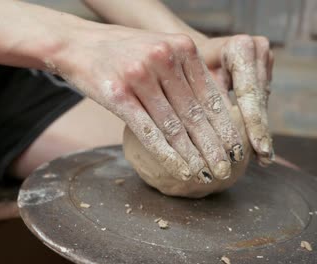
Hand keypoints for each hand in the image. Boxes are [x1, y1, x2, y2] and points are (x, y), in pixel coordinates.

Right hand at [57, 25, 245, 182]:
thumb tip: (213, 107)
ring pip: (174, 125)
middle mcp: (163, 58)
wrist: (78, 43)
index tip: (237, 148)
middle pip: (195, 113)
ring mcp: (140, 76)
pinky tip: (180, 169)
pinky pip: (148, 131)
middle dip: (214, 146)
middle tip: (226, 169)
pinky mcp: (118, 95)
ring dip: (193, 155)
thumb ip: (184, 73)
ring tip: (206, 174)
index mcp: (181, 47)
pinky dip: (167, 154)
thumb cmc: (123, 52)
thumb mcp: (159, 50)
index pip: (210, 95)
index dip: (226, 125)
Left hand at [193, 34, 274, 165]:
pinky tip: (259, 149)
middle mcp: (256, 48)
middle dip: (259, 130)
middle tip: (264, 158)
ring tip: (264, 159)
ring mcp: (263, 57)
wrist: (185, 53)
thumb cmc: (180, 69)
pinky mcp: (263, 68)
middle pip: (258, 97)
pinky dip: (256, 123)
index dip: (252, 121)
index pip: (248, 90)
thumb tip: (209, 140)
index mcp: (239, 47)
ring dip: (261, 130)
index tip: (257, 148)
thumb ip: (204, 104)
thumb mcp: (189, 85)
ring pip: (262, 100)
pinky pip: (260, 99)